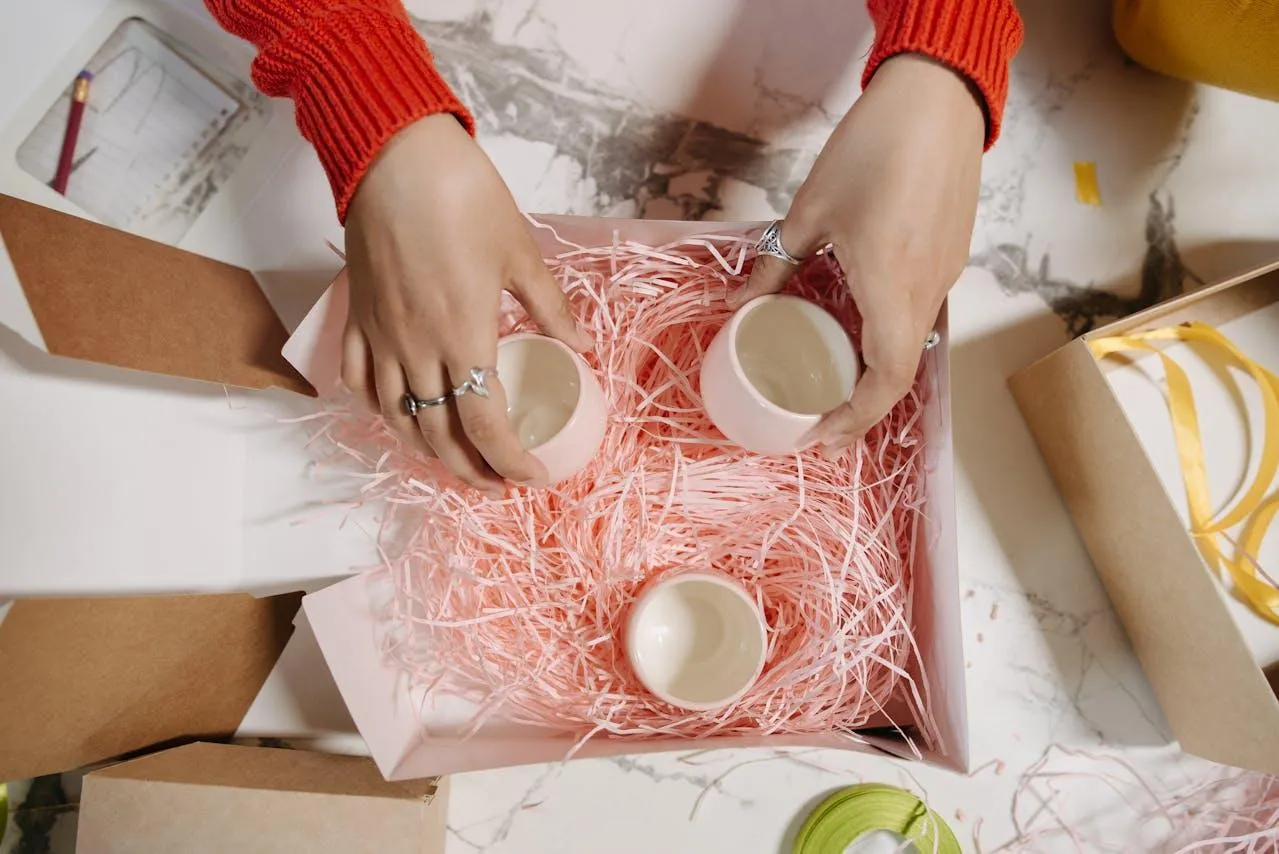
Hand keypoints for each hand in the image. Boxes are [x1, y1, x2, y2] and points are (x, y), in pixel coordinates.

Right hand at [342, 114, 590, 495]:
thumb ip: (549, 307)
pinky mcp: (356, 316)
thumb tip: (578, 345)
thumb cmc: (462, 196)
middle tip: (497, 486)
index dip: (511, 462)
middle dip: (470, 472)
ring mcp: (380, 335)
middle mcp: (416, 348)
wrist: (393, 154)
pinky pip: (358, 381)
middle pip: (439, 436)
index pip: (487, 426)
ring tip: (453, 460)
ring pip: (395, 418)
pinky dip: (378, 408)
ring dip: (426, 449)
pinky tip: (396, 412)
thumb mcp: (521, 252)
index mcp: (463, 337)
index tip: (532, 477)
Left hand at [729, 54, 983, 448]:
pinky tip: (860, 328)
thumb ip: (775, 263)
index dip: (855, 419)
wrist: (938, 98)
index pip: (884, 380)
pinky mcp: (950, 255)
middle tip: (822, 425)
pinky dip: (890, 336)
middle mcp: (926, 290)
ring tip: (836, 384)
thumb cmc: (873, 148)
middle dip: (862, 408)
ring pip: (913, 345)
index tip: (821, 437)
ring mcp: (945, 273)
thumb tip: (739, 302)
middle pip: (901, 372)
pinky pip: (920, 313)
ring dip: (876, 373)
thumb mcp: (810, 209)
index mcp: (890, 286)